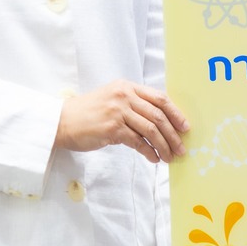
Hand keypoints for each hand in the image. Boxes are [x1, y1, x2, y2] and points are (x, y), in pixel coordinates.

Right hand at [55, 81, 187, 162]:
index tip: (185, 127)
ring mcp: (118, 111)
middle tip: (181, 148)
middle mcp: (124, 96)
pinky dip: (149, 152)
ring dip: (164, 146)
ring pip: (151, 130)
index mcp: (127, 87)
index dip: (176, 113)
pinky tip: (153, 158)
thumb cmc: (88, 113)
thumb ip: (134, 105)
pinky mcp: (112, 128)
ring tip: (169, 157)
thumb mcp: (112, 99)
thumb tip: (160, 123)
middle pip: (158, 116)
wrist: (61, 121)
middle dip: (173, 134)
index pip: (160, 98)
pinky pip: (138, 142)